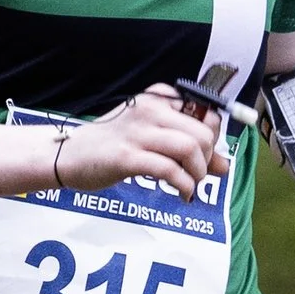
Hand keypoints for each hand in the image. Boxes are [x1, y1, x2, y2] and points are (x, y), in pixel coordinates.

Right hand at [56, 86, 228, 199]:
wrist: (70, 154)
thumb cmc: (114, 144)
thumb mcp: (153, 139)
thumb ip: (189, 149)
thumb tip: (224, 166)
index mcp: (158, 98)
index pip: (206, 112)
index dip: (213, 138)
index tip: (205, 156)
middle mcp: (150, 110)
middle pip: (202, 132)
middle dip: (208, 159)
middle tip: (198, 175)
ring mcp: (138, 133)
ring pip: (189, 148)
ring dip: (198, 173)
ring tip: (191, 185)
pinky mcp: (127, 157)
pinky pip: (169, 170)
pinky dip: (183, 186)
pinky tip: (182, 194)